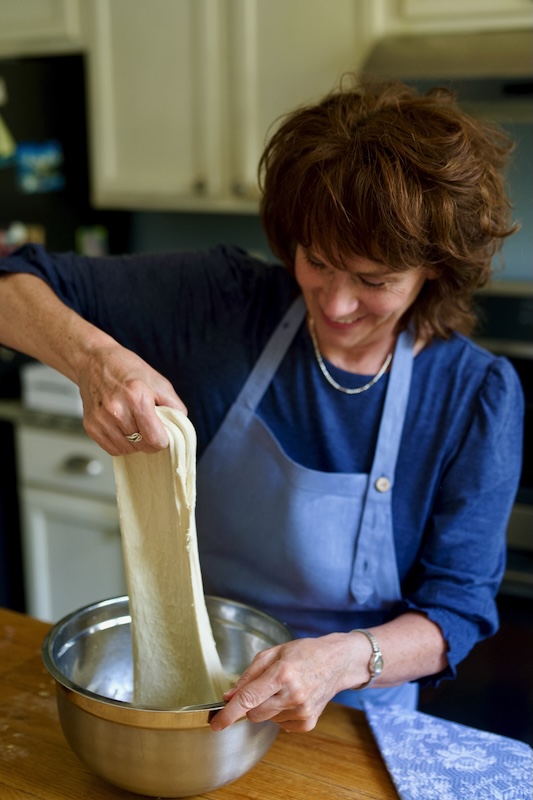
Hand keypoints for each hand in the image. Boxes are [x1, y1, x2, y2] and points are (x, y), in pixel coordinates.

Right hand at [77, 343, 186, 455]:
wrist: (94, 361)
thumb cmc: (126, 369)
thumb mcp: (159, 382)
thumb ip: (174, 406)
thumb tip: (181, 426)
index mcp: (137, 398)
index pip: (155, 439)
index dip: (163, 440)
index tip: (163, 434)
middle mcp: (117, 410)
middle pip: (141, 446)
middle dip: (150, 442)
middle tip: (149, 428)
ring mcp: (102, 420)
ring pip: (127, 450)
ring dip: (135, 444)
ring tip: (135, 425)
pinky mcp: (91, 426)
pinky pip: (112, 449)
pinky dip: (121, 444)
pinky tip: (123, 429)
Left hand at [210, 633, 358, 733]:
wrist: (337, 662)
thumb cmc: (304, 653)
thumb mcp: (274, 653)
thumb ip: (249, 675)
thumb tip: (228, 696)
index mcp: (282, 673)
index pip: (248, 699)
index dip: (229, 713)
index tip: (216, 724)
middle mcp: (293, 695)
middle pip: (254, 713)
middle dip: (252, 703)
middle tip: (264, 686)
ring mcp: (302, 711)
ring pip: (267, 719)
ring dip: (269, 706)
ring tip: (285, 688)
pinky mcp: (308, 723)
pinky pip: (281, 725)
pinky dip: (281, 713)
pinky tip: (293, 698)